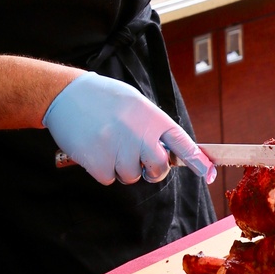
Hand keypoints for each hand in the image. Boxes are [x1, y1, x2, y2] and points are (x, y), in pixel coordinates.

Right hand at [42, 73, 215, 185]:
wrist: (65, 95)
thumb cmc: (103, 98)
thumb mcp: (134, 103)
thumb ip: (152, 126)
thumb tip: (168, 153)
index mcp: (151, 117)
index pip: (181, 143)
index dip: (198, 160)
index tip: (209, 173)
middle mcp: (139, 134)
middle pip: (158, 168)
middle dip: (151, 169)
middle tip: (137, 157)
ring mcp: (119, 150)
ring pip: (131, 176)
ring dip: (121, 166)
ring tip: (106, 142)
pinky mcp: (99, 163)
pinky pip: (109, 178)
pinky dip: (102, 169)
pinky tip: (94, 148)